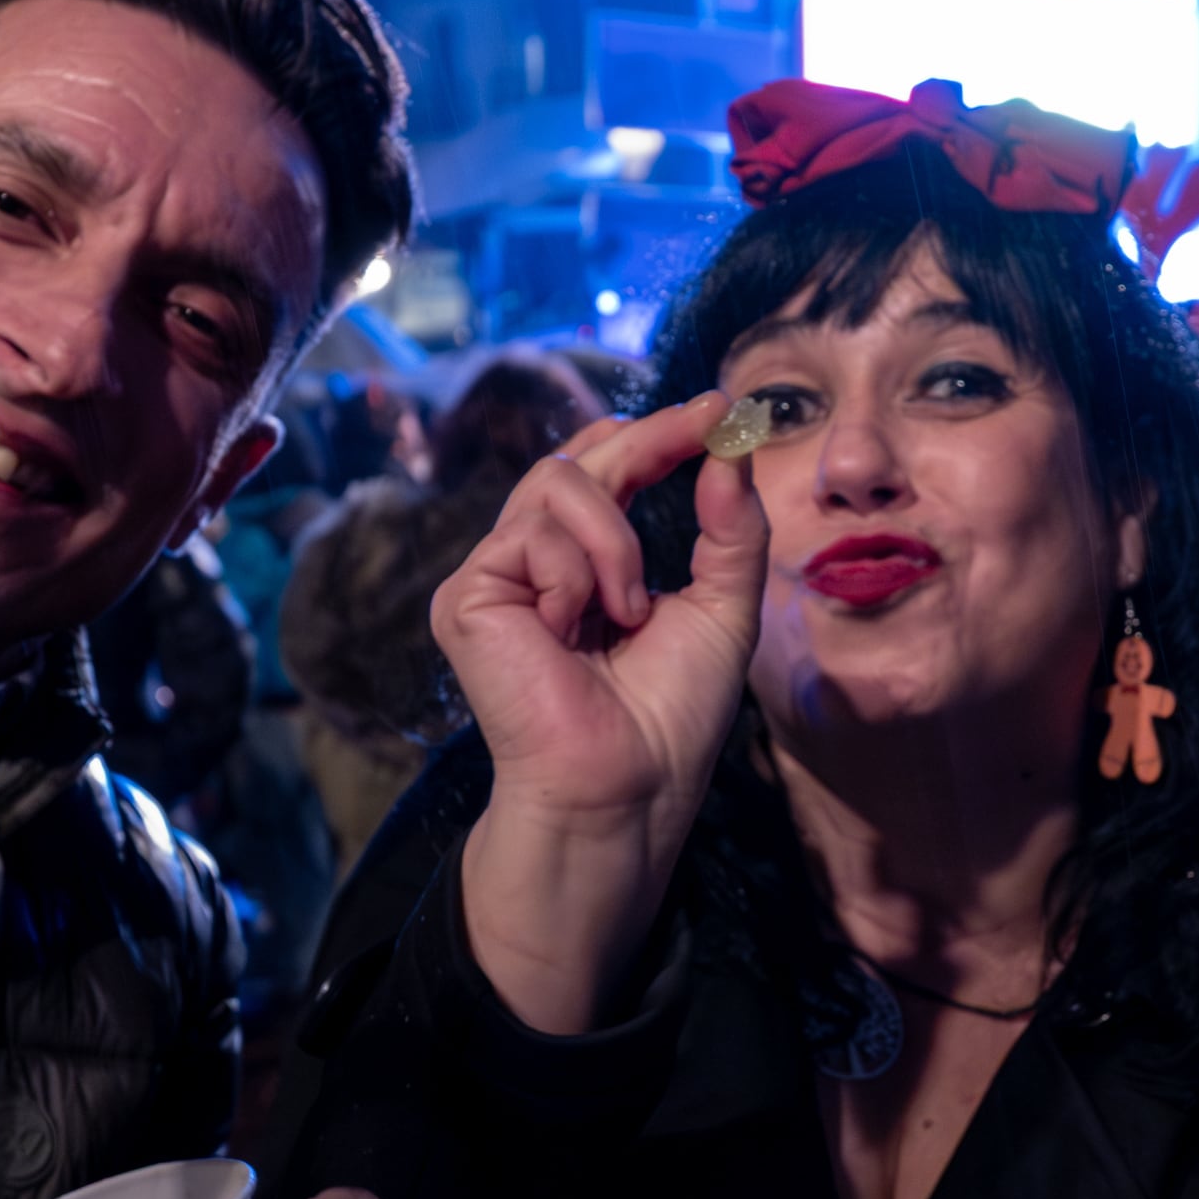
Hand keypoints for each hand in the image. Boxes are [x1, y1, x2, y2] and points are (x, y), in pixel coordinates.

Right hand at [440, 394, 766, 1031]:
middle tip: (706, 425)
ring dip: (615, 537)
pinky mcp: (467, 596)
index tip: (719, 410)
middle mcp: (536, 563)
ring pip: (557, 481)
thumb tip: (731, 452)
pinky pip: (532, 532)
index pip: (609, 471)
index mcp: (590, 565)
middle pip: (579, 457)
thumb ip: (731, 529)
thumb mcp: (723, 607)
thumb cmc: (670, 718)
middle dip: (650, 438)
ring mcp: (496, 576)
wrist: (626, 787)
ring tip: (630, 607)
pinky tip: (579, 627)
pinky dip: (577, 571)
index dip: (657, 432)